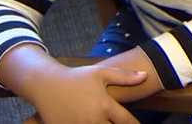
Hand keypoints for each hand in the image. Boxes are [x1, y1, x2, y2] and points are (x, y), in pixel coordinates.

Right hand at [22, 64, 148, 123]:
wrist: (46, 84)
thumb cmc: (76, 77)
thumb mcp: (100, 73)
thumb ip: (124, 76)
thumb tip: (145, 75)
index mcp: (105, 105)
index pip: (127, 121)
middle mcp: (94, 119)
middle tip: (119, 123)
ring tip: (105, 122)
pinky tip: (92, 123)